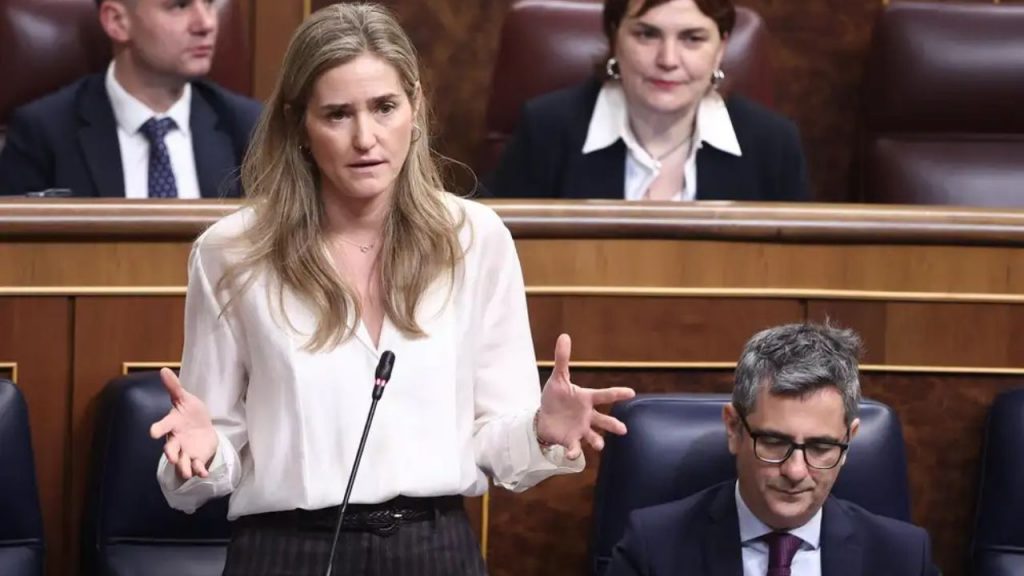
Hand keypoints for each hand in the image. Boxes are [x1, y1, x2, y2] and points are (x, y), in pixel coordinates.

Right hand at [149, 367, 218, 480]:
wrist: (202, 427)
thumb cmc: (190, 412)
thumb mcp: (185, 398)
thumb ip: (174, 387)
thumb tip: (164, 369)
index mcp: (172, 424)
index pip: (163, 426)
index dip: (158, 428)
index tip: (153, 432)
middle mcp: (176, 440)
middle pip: (170, 448)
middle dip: (170, 453)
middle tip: (172, 457)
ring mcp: (185, 451)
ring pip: (181, 461)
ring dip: (183, 467)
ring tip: (186, 472)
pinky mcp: (196, 458)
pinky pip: (196, 466)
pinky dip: (199, 470)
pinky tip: (204, 473)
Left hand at [536, 334, 634, 459]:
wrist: (545, 417)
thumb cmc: (556, 397)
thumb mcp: (558, 378)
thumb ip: (562, 359)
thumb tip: (564, 336)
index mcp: (587, 399)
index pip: (605, 395)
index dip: (617, 393)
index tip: (631, 392)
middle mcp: (588, 415)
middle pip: (604, 420)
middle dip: (613, 424)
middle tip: (623, 429)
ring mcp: (581, 429)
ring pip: (594, 437)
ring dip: (597, 441)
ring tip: (600, 445)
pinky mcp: (571, 441)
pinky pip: (575, 448)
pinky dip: (574, 452)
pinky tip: (571, 454)